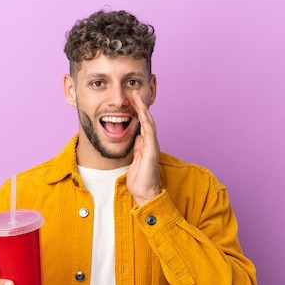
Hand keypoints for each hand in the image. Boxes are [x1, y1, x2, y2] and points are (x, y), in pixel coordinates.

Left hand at [127, 90, 160, 206]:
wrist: (145, 192)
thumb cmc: (140, 178)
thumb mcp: (135, 158)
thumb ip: (136, 146)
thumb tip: (135, 136)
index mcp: (146, 143)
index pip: (142, 123)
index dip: (138, 111)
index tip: (131, 99)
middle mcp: (151, 142)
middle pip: (147, 119)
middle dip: (141, 105)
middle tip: (134, 92)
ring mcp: (152, 145)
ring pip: (149, 123)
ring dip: (143, 109)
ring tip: (137, 97)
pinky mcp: (151, 150)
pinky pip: (149, 133)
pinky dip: (146, 121)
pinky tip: (142, 113)